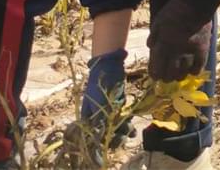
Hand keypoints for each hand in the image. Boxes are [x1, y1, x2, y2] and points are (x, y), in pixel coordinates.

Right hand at [64, 48, 127, 166]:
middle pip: (104, 134)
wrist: (108, 66)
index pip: (92, 137)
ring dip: (122, 133)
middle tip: (121, 141)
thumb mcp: (99, 104)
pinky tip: (131, 130)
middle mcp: (96, 117)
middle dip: (113, 139)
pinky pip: (121, 119)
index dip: (98, 146)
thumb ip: (100, 121)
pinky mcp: (116, 106)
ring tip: (130, 135)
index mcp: (87, 118)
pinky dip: (126, 125)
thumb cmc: (100, 85)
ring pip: (114, 128)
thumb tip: (101, 137)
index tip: (105, 154)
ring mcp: (107, 112)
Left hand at [146, 0, 211, 80]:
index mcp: (163, 44)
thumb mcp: (158, 20)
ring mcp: (190, 52)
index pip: (157, 67)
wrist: (196, 4)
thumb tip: (150, 47)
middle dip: (166, 77)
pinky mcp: (203, 50)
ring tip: (177, 75)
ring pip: (183, 73)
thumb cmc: (174, 10)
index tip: (155, 76)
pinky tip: (191, 70)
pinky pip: (198, 67)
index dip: (155, 74)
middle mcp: (176, 52)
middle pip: (169, 74)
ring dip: (179, 76)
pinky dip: (194, 71)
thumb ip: (153, 35)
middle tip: (166, 77)